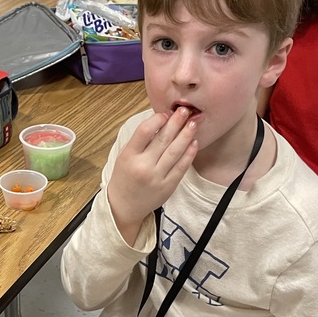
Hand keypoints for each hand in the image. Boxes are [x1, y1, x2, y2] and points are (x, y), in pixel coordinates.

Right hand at [106, 108, 198, 242]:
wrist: (124, 206)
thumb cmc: (124, 177)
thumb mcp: (124, 156)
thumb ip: (140, 141)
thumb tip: (160, 121)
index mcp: (129, 155)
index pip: (144, 131)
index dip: (157, 120)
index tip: (165, 114)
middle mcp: (143, 166)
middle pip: (163, 140)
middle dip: (176, 123)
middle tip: (185, 110)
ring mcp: (157, 177)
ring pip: (175, 152)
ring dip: (186, 135)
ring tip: (193, 123)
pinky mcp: (168, 186)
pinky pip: (181, 167)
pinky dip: (189, 154)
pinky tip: (194, 143)